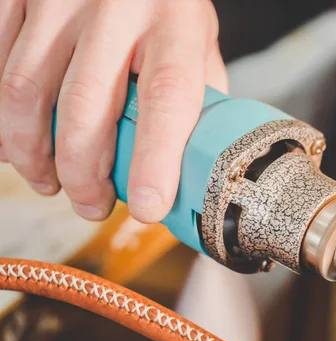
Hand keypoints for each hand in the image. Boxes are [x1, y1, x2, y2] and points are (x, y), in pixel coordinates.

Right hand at [0, 0, 227, 222]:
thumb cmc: (166, 3)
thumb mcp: (198, 40)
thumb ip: (198, 93)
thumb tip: (194, 160)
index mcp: (175, 23)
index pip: (167, 99)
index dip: (155, 162)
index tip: (146, 207)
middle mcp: (117, 7)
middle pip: (85, 104)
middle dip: (81, 172)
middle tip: (90, 205)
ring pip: (27, 88)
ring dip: (32, 152)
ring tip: (48, 183)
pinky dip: (2, 118)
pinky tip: (14, 145)